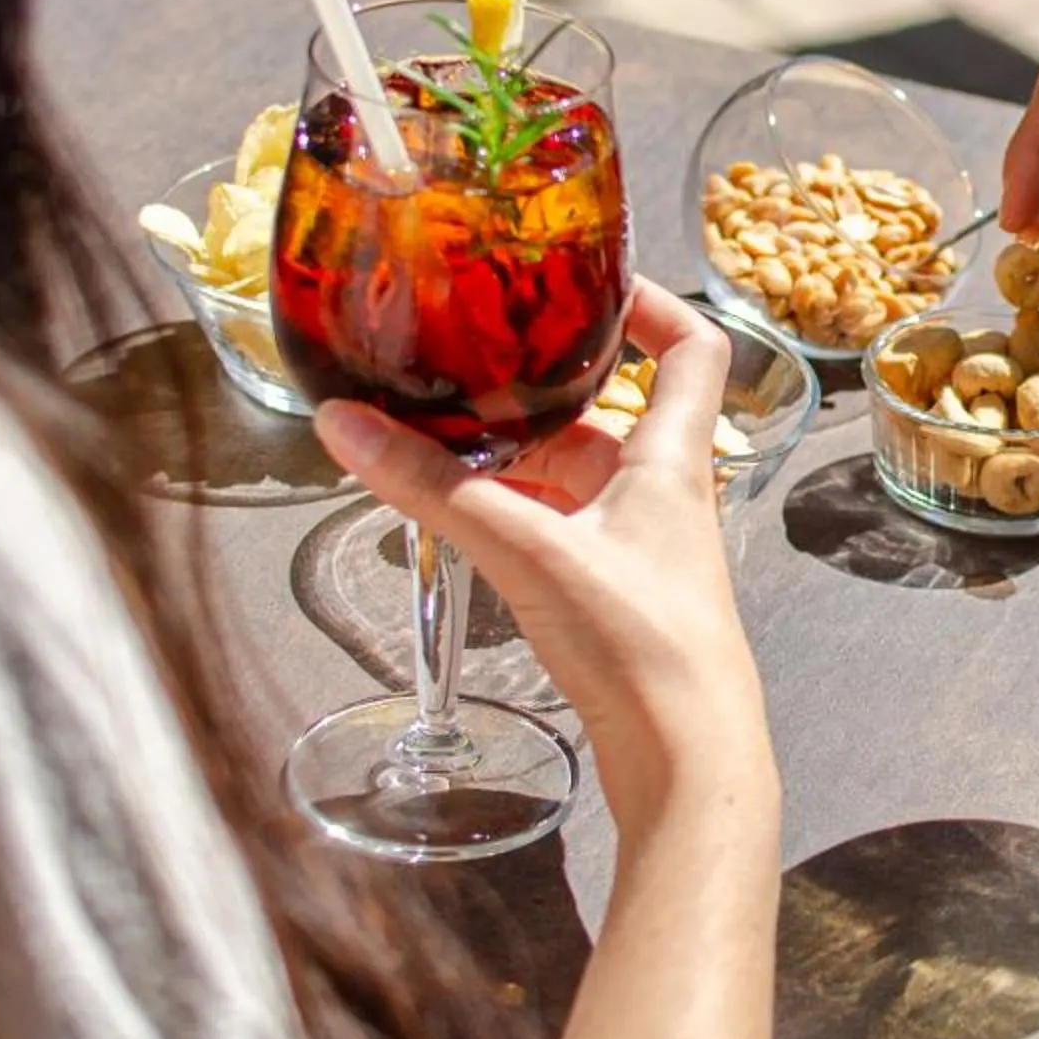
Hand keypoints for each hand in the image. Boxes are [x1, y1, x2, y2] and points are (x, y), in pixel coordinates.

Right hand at [311, 281, 773, 832]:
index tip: (590, 278)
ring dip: (519, 457)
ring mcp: (646, 549)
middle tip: (468, 366)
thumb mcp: (528, 551)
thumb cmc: (642, 646)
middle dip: (539, 391)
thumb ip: (435, 488)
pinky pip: (565, 528)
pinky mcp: (621, 598)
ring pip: (579, 475)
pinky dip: (519, 514)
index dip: (650, 302)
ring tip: (443, 440)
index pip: (691, 347)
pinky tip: (467, 520)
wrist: (687, 760)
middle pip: (611, 412)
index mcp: (671, 458)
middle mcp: (666, 494)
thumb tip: (347, 425)